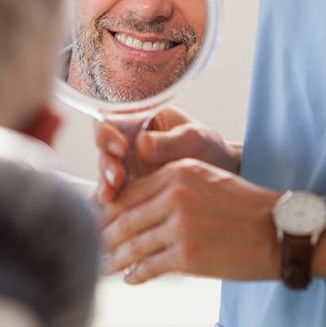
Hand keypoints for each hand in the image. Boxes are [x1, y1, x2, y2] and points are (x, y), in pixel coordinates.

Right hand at [95, 107, 241, 203]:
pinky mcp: (130, 187)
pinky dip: (111, 200)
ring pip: (105, 171)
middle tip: (117, 177)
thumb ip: (169, 141)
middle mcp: (128, 140)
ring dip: (105, 183)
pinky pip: (114, 192)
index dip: (109, 132)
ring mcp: (127, 164)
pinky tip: (112, 208)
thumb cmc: (208, 148)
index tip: (121, 147)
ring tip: (111, 196)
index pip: (113, 119)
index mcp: (140, 118)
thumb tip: (142, 144)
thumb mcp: (194, 139)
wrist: (222, 177)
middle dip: (107, 162)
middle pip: (104, 147)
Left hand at [100, 158, 278, 283]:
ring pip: (134, 243)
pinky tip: (129, 278)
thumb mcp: (204, 179)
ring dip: (115, 257)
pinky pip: (151, 265)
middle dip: (104, 234)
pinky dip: (136, 273)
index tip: (97, 218)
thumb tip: (136, 205)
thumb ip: (170, 186)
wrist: (279, 229)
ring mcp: (180, 226)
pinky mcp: (188, 255)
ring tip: (102, 264)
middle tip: (92, 243)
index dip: (109, 208)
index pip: (130, 191)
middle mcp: (174, 195)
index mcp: (177, 172)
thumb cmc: (242, 203)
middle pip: (125, 217)